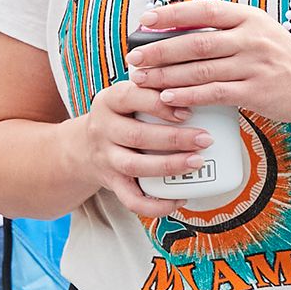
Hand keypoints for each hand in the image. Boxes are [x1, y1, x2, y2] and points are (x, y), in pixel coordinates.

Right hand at [73, 77, 215, 221]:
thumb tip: (201, 85)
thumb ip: (155, 89)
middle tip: (206, 139)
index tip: (188, 109)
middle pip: (137, 135)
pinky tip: (181, 198)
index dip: (159, 104)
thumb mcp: (129, 96)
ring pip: (135, 166)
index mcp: (109, 101)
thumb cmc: (122, 116)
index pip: (130, 97)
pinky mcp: (112, 183)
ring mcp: (106, 158)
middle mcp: (103, 129)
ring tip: (198, 162)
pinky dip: (157, 204)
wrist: (84, 147)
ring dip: (169, 166)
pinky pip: (132, 200)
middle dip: (174, 138)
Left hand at [130, 0, 290, 124]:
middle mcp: (251, 38)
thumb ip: (222, 30)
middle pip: (196, 43)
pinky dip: (188, 95)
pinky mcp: (255, 92)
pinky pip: (214, 93)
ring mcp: (254, 65)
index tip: (145, 21)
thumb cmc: (278, 57)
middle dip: (160, 51)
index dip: (172, 14)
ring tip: (143, 79)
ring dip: (166, 76)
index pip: (204, 10)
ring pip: (200, 70)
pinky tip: (168, 97)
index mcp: (249, 17)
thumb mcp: (256, 31)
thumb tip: (173, 32)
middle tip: (135, 58)